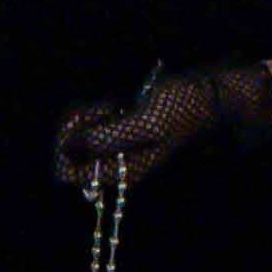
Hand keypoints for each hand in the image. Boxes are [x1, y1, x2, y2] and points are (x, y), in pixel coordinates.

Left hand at [52, 57, 271, 185]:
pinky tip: (117, 101)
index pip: (65, 174)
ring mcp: (118, 152)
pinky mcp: (122, 136)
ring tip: (115, 102)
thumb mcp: (141, 124)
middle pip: (68, 154)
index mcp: (120, 174)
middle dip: (76, 125)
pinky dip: (96, 111)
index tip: (81, 121)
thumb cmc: (179, 110)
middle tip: (102, 106)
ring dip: (88, 115)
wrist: (209, 98)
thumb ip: (104, 138)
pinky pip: (93, 127)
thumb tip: (70, 146)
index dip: (63, 145)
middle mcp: (115, 168)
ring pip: (78, 138)